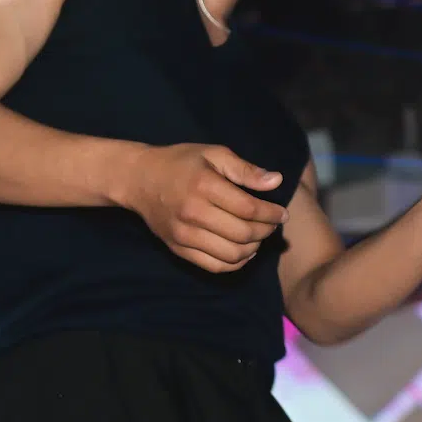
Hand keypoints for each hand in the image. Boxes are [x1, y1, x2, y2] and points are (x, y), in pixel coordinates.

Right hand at [120, 144, 287, 272]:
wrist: (139, 179)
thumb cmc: (181, 162)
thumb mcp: (214, 154)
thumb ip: (245, 169)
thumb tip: (276, 181)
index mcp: (204, 186)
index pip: (248, 209)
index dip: (271, 214)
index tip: (282, 213)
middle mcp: (193, 213)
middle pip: (243, 234)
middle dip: (266, 231)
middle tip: (272, 224)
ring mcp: (183, 235)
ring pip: (232, 254)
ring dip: (254, 248)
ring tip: (259, 236)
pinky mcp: (177, 249)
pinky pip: (214, 266)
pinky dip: (236, 263)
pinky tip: (244, 251)